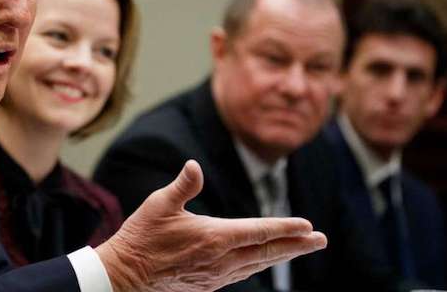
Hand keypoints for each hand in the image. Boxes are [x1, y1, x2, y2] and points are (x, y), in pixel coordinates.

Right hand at [96, 159, 326, 291]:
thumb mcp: (159, 204)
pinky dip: (259, 264)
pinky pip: (242, 273)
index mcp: (213, 237)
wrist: (125, 274)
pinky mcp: (208, 284)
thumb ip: (182, 185)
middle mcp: (220, 260)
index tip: (308, 226)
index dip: (285, 228)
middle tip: (321, 240)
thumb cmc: (141, 236)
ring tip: (301, 248)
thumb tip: (194, 165)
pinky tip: (264, 261)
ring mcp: (215, 275)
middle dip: (297, 245)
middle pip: (267, 252)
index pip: (259, 231)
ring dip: (282, 256)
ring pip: (257, 264)